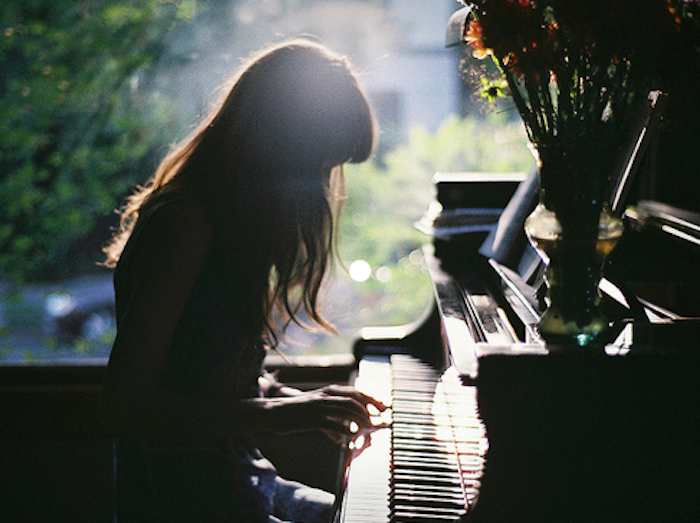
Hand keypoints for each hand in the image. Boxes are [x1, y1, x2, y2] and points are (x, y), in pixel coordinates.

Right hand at [263, 384, 388, 440]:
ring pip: (346, 410)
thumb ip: (328, 421)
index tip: (384, 407)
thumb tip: (340, 437)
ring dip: (360, 419)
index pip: (355, 392)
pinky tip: (350, 436)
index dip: (372, 399)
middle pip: (354, 400)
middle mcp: (325, 395)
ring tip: (368, 429)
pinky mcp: (312, 418)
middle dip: (369, 409)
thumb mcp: (313, 410)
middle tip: (379, 420)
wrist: (272, 413)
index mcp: (327, 391)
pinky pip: (333, 423)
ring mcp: (319, 406)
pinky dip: (344, 429)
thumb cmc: (294, 413)